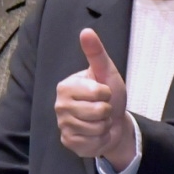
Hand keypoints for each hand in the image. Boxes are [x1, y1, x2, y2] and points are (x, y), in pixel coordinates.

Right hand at [56, 29, 134, 170]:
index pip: (99, 92)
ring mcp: (63, 125)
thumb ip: (96, 53)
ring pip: (97, 128)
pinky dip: (100, 139)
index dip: (108, 93)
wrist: (113, 122)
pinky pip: (92, 143)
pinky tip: (95, 134)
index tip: (104, 93)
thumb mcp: (106, 72)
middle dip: (108, 111)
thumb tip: (86, 31)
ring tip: (99, 120)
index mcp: (66, 86)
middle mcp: (60, 105)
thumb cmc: (108, 95)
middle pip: (99, 111)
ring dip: (104, 126)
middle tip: (103, 109)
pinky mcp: (68, 142)